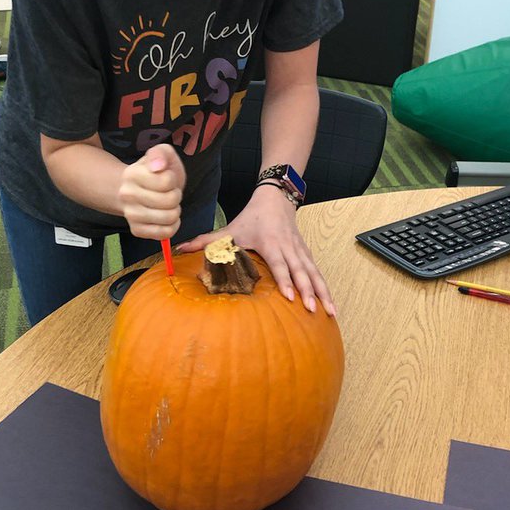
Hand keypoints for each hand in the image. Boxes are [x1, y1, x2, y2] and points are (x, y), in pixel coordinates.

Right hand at [119, 144, 185, 239]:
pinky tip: (166, 217)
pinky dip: (171, 226)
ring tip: (167, 204)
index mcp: (132, 174)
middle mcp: (126, 195)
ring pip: (169, 218)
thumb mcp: (162, 154)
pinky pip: (164, 233)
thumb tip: (158, 166)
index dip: (172, 180)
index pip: (167, 181)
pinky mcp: (136, 230)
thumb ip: (161, 153)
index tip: (166, 178)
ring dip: (175, 211)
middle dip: (175, 196)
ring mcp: (130, 214)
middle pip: (170, 201)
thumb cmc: (156, 172)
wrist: (140, 188)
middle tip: (168, 192)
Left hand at [177, 185, 335, 315]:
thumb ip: (205, 241)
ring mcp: (300, 251)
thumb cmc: (251, 217)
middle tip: (311, 309)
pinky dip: (325, 288)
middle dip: (307, 291)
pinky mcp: (306, 254)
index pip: (279, 264)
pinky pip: (317, 273)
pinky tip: (330, 305)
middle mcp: (288, 248)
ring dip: (322, 293)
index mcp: (271, 243)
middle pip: (301, 271)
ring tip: (330, 312)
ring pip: (314, 274)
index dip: (285, 280)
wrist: (275, 197)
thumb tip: (179, 249)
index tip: (290, 296)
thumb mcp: (229, 229)